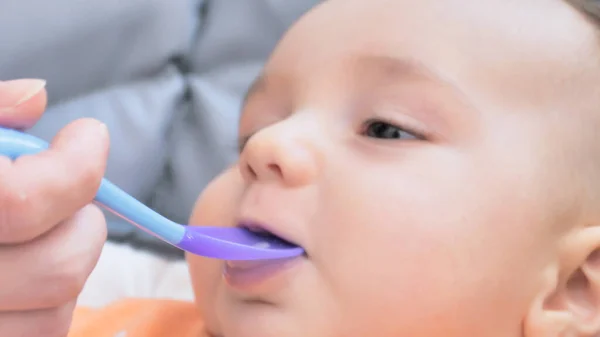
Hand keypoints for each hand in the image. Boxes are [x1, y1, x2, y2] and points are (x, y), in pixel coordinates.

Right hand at [0, 79, 109, 335]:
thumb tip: (36, 97)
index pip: (18, 203)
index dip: (76, 166)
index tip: (88, 135)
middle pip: (58, 267)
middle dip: (81, 219)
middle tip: (66, 193)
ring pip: (57, 310)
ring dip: (64, 258)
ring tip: (35, 230)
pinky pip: (40, 335)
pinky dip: (48, 302)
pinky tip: (21, 269)